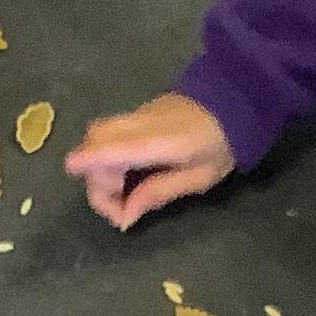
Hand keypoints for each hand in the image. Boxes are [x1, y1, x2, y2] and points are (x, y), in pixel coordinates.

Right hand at [66, 94, 233, 230]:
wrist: (235, 101)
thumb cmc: (221, 145)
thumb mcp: (199, 177)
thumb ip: (159, 192)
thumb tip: (126, 214)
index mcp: (157, 140)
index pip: (112, 147)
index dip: (89, 164)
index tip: (81, 183)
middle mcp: (138, 123)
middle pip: (94, 141)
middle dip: (96, 179)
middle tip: (123, 206)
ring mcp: (135, 115)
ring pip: (97, 135)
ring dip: (100, 168)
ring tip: (125, 192)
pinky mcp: (137, 115)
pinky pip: (109, 134)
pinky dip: (108, 157)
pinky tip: (128, 174)